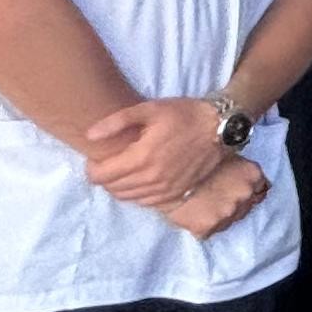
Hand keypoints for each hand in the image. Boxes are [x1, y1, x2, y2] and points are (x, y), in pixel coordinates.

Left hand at [84, 94, 222, 205]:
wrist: (221, 128)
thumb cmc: (184, 115)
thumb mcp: (150, 109)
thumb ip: (116, 122)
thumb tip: (89, 135)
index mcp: (141, 157)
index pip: (102, 176)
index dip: (92, 169)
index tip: (94, 159)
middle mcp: (151, 179)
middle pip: (113, 188)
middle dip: (104, 178)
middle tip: (106, 164)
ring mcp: (165, 190)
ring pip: (128, 198)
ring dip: (118, 188)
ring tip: (122, 172)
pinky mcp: (177, 195)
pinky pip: (146, 203)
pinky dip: (136, 194)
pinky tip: (139, 181)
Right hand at [161, 154, 266, 236]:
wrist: (164, 170)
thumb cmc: (191, 153)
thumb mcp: (222, 150)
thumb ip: (237, 162)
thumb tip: (241, 165)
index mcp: (252, 174)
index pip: (261, 187)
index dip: (247, 186)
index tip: (236, 186)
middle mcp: (245, 195)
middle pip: (246, 204)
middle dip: (234, 200)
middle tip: (216, 195)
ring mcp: (228, 214)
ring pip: (229, 219)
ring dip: (220, 213)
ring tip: (203, 204)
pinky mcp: (209, 228)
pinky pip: (208, 230)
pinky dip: (201, 224)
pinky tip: (192, 213)